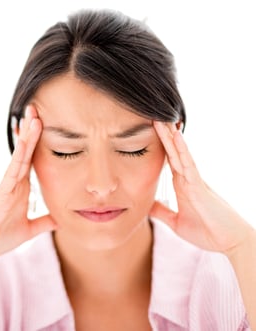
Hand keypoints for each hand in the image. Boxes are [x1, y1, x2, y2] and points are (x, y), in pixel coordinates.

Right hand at [0, 105, 56, 261]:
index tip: (46, 126)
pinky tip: (25, 139)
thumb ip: (44, 222)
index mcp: (22, 188)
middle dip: (33, 131)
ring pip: (21, 155)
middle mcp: (15, 182)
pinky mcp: (2, 192)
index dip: (40, 144)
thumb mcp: (29, 229)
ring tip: (34, 115)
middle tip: (39, 110)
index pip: (33, 161)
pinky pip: (13, 169)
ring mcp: (8, 184)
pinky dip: (20, 154)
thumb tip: (62, 220)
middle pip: (28, 152)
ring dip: (28, 135)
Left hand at [150, 121, 253, 255]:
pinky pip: (189, 164)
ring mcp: (193, 180)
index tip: (149, 132)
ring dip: (170, 137)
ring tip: (160, 119)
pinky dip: (182, 150)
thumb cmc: (206, 232)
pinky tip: (176, 136)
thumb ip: (162, 212)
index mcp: (181, 185)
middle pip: (172, 152)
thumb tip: (147, 205)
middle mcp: (187, 178)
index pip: (167, 161)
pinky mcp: (199, 186)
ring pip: (179, 153)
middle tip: (152, 118)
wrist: (229, 242)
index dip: (159, 146)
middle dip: (163, 136)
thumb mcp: (176, 222)